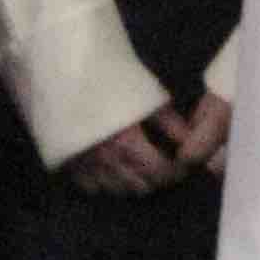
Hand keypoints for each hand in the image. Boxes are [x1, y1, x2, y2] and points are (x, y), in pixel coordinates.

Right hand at [61, 91, 232, 196]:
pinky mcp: (68, 161)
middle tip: (164, 165)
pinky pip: (91, 186)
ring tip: (141, 167)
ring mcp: (84, 163)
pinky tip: (114, 167)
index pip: (159, 172)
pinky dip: (106, 182)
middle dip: (157, 179)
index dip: (176, 172)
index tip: (181, 164)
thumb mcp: (148, 96)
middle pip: (140, 186)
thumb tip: (190, 143)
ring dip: (133, 182)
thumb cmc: (113, 77)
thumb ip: (171, 123)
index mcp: (127, 142)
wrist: (71, 69)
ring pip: (116, 190)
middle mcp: (105, 158)